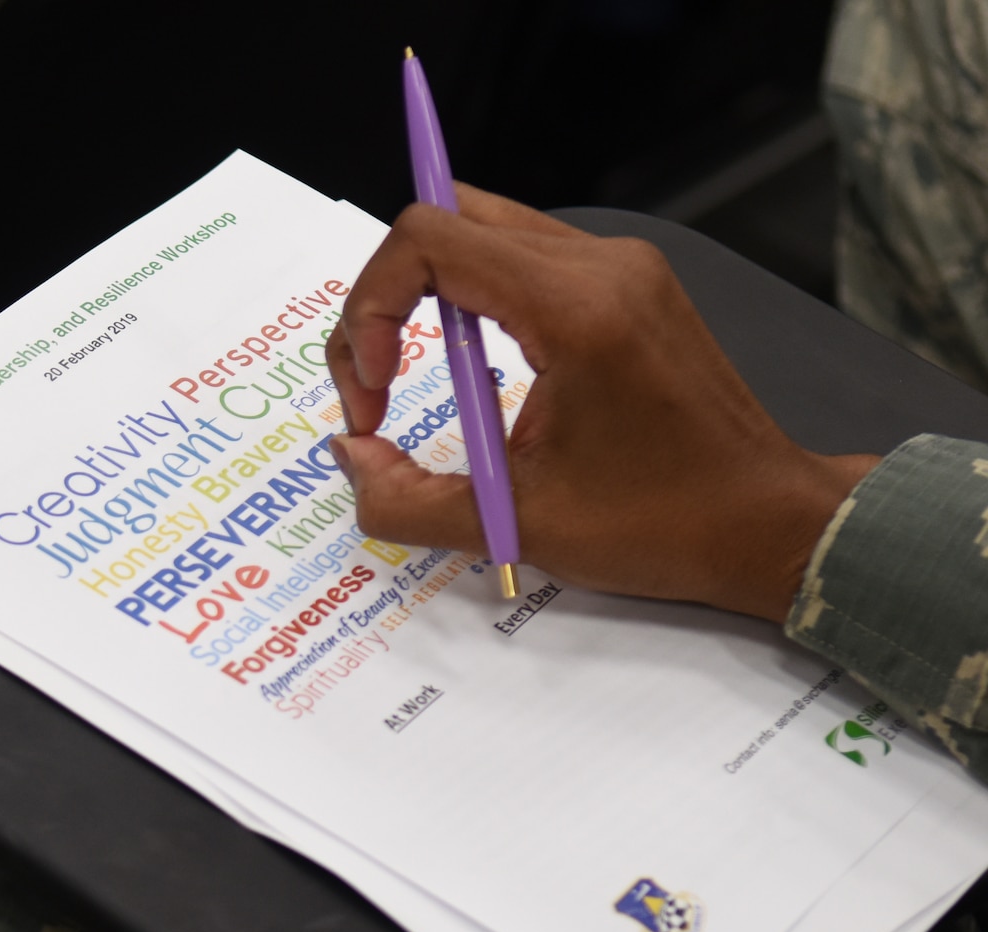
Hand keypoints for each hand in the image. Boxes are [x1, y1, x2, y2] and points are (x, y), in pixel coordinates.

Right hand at [322, 187, 878, 622]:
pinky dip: (471, 299)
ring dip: (425, 297)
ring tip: (416, 380)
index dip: (371, 309)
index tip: (375, 393)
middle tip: (377, 383)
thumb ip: (407, 500)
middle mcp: (601, 265)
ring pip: (480, 229)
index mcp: (576, 308)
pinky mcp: (629, 285)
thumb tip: (349, 458)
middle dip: (385, 297)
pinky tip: (471, 373)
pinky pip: (521, 256)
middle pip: (446, 217)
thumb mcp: (516, 525)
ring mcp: (621, 267)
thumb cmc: (665, 525)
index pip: (427, 238)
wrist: (769, 524)